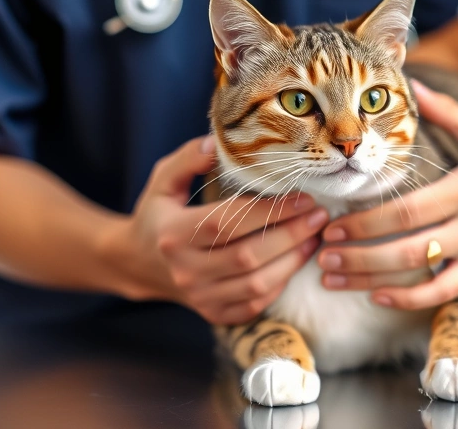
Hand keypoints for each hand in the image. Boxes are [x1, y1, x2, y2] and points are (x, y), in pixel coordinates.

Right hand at [99, 136, 327, 323]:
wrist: (139, 264)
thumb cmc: (158, 216)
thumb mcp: (162, 180)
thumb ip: (187, 159)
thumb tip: (216, 144)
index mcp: (173, 235)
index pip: (227, 223)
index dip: (269, 211)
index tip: (302, 198)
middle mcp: (186, 271)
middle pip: (249, 257)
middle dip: (291, 235)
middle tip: (318, 216)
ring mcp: (200, 297)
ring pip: (257, 285)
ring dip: (293, 261)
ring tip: (314, 237)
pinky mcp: (213, 314)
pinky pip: (256, 304)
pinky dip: (281, 284)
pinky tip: (295, 260)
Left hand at [317, 80, 457, 309]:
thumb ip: (448, 112)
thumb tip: (412, 84)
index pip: (410, 211)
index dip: (368, 222)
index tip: (334, 224)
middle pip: (408, 247)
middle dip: (360, 255)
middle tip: (322, 256)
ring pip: (420, 276)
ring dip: (372, 280)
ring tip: (334, 278)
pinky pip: (442, 294)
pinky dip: (409, 300)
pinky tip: (377, 296)